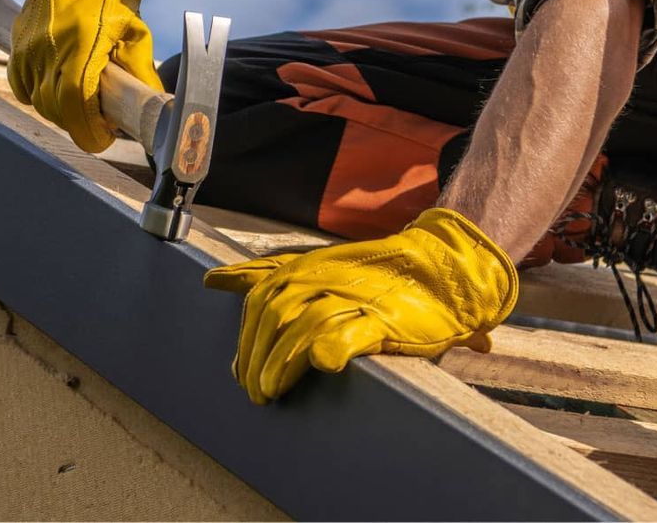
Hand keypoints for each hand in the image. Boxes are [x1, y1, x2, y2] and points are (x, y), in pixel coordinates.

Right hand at [8, 0, 166, 151]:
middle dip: (78, 123)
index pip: (76, 105)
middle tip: (98, 122)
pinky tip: (57, 89)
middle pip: (56, 109)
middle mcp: (49, 51)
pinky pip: (22, 87)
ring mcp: (28, 50)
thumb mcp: (132, 27)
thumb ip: (138, 67)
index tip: (103, 138)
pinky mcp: (17, 47)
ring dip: (60, 111)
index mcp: (81, 46)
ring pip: (39, 101)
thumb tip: (151, 101)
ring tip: (81, 104)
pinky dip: (38, 95)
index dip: (89, 130)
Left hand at [202, 207, 517, 403]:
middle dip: (257, 355)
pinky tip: (319, 364)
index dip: (245, 336)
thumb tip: (214, 280)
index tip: (238, 370)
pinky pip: (348, 333)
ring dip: (281, 362)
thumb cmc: (375, 277)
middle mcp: (324, 278)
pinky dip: (330, 347)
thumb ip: (267, 273)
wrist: (442, 271)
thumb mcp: (316, 266)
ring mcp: (353, 297)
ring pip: (303, 326)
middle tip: (254, 389)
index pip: (259, 298)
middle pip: (274, 315)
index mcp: (306, 267)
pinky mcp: (382, 320)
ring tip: (270, 390)